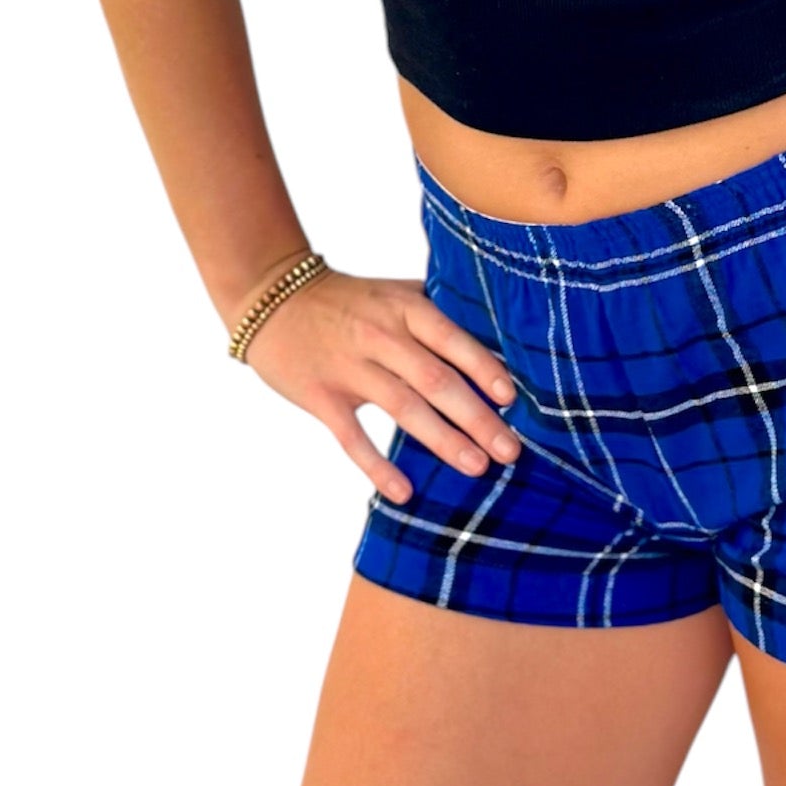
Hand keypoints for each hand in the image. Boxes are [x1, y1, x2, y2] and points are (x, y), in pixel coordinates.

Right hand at [239, 268, 522, 504]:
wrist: (274, 298)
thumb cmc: (349, 300)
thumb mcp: (394, 293)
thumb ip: (436, 313)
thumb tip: (496, 340)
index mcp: (404, 307)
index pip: (453, 339)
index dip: (484, 368)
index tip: (511, 399)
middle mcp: (381, 336)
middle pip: (436, 380)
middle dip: (477, 417)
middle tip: (510, 450)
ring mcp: (350, 368)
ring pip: (404, 409)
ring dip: (443, 441)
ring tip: (477, 468)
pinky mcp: (321, 396)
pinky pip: (352, 438)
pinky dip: (378, 466)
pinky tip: (404, 492)